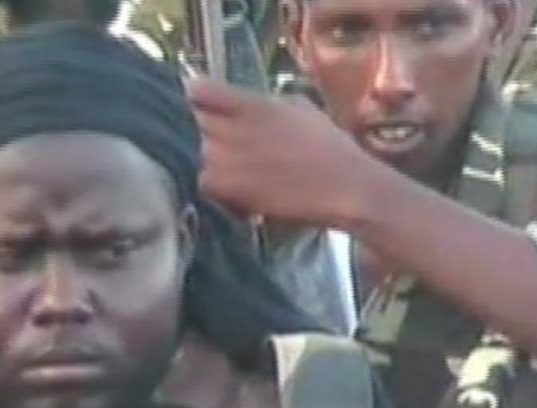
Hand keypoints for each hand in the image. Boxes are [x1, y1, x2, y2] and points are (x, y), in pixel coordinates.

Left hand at [187, 77, 390, 227]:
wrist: (345, 186)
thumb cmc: (330, 147)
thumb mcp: (302, 109)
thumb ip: (270, 103)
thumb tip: (253, 103)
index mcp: (254, 105)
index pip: (202, 91)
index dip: (196, 97)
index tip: (199, 104)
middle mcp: (236, 129)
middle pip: (192, 121)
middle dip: (195, 128)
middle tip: (207, 137)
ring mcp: (231, 159)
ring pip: (192, 152)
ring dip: (198, 156)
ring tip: (214, 163)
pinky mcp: (231, 188)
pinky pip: (201, 180)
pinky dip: (207, 182)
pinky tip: (222, 184)